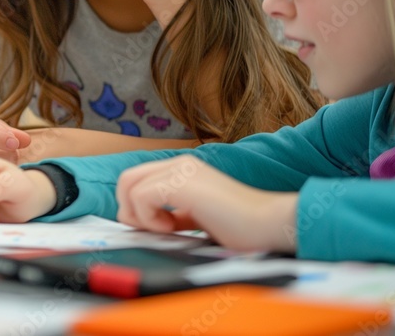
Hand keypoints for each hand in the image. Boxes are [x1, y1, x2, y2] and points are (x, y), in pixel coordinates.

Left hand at [116, 156, 298, 252]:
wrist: (269, 225)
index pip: (136, 180)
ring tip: (168, 230)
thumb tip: (142, 222)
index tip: (159, 230)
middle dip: (130, 211)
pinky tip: (174, 228)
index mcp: (182, 169)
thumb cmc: (240, 228)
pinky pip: (141, 196)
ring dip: (140, 216)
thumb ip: (172, 214)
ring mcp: (180, 170)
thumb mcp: (196, 217)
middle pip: (126, 179)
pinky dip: (149, 218)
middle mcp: (179, 163)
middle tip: (156, 231)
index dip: (135, 209)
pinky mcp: (181, 182)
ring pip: (128, 185)